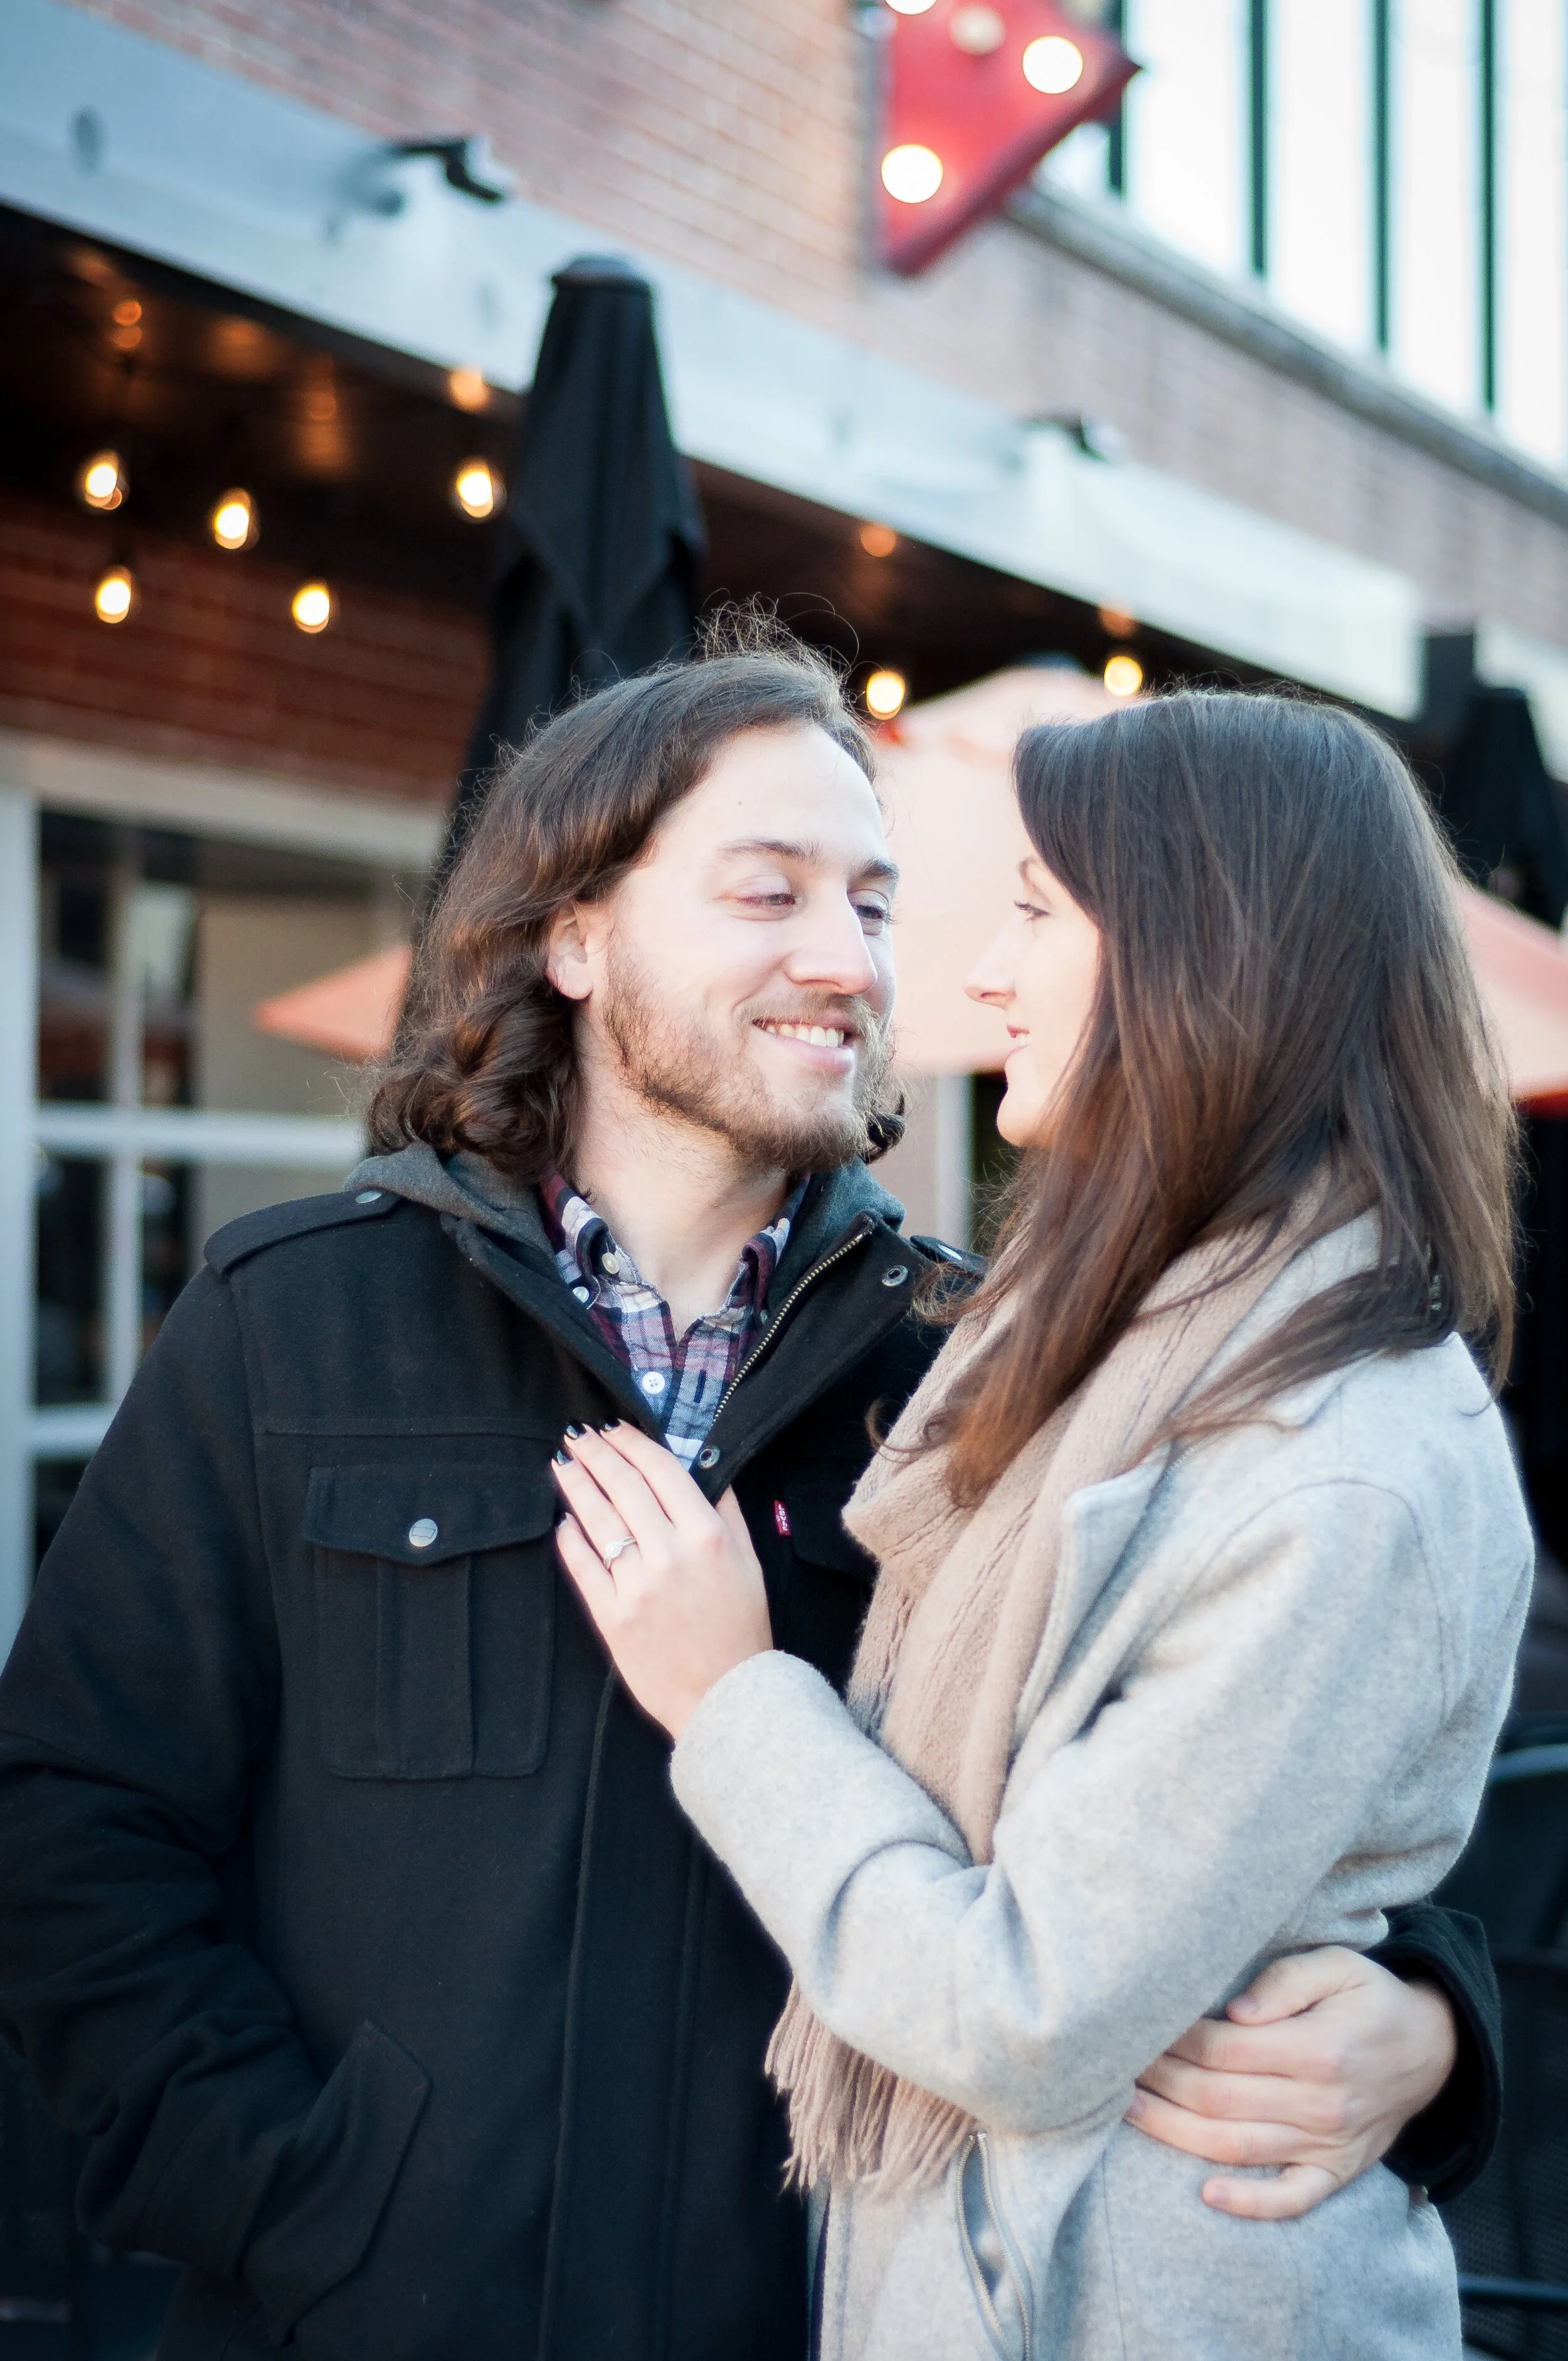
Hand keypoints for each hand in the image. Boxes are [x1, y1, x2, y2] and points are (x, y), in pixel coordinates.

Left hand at [551, 1424, 772, 1739]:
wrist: (726, 1698)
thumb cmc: (742, 1630)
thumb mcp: (750, 1562)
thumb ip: (726, 1512)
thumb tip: (702, 1468)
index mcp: (708, 1536)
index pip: (661, 1469)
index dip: (631, 1442)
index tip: (613, 1427)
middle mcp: (670, 1554)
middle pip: (623, 1487)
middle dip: (595, 1453)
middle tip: (577, 1434)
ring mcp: (637, 1586)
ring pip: (597, 1521)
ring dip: (576, 1486)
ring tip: (562, 1464)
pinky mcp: (612, 1618)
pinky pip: (583, 1567)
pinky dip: (570, 1538)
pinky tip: (564, 1520)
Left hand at [1125, 1946, 1457, 2219]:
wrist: (1432, 2049)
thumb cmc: (1371, 1999)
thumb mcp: (1337, 1966)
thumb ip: (1283, 1983)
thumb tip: (1234, 2013)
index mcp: (1317, 2048)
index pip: (1224, 2048)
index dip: (1174, 2039)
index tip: (1137, 2026)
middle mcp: (1320, 2103)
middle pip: (1218, 2098)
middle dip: (1159, 2080)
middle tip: (1114, 2064)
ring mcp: (1327, 2144)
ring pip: (1236, 2146)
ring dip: (1173, 2131)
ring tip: (1125, 2110)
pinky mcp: (1335, 2172)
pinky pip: (1290, 2199)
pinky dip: (1250, 2203)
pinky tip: (1207, 2194)